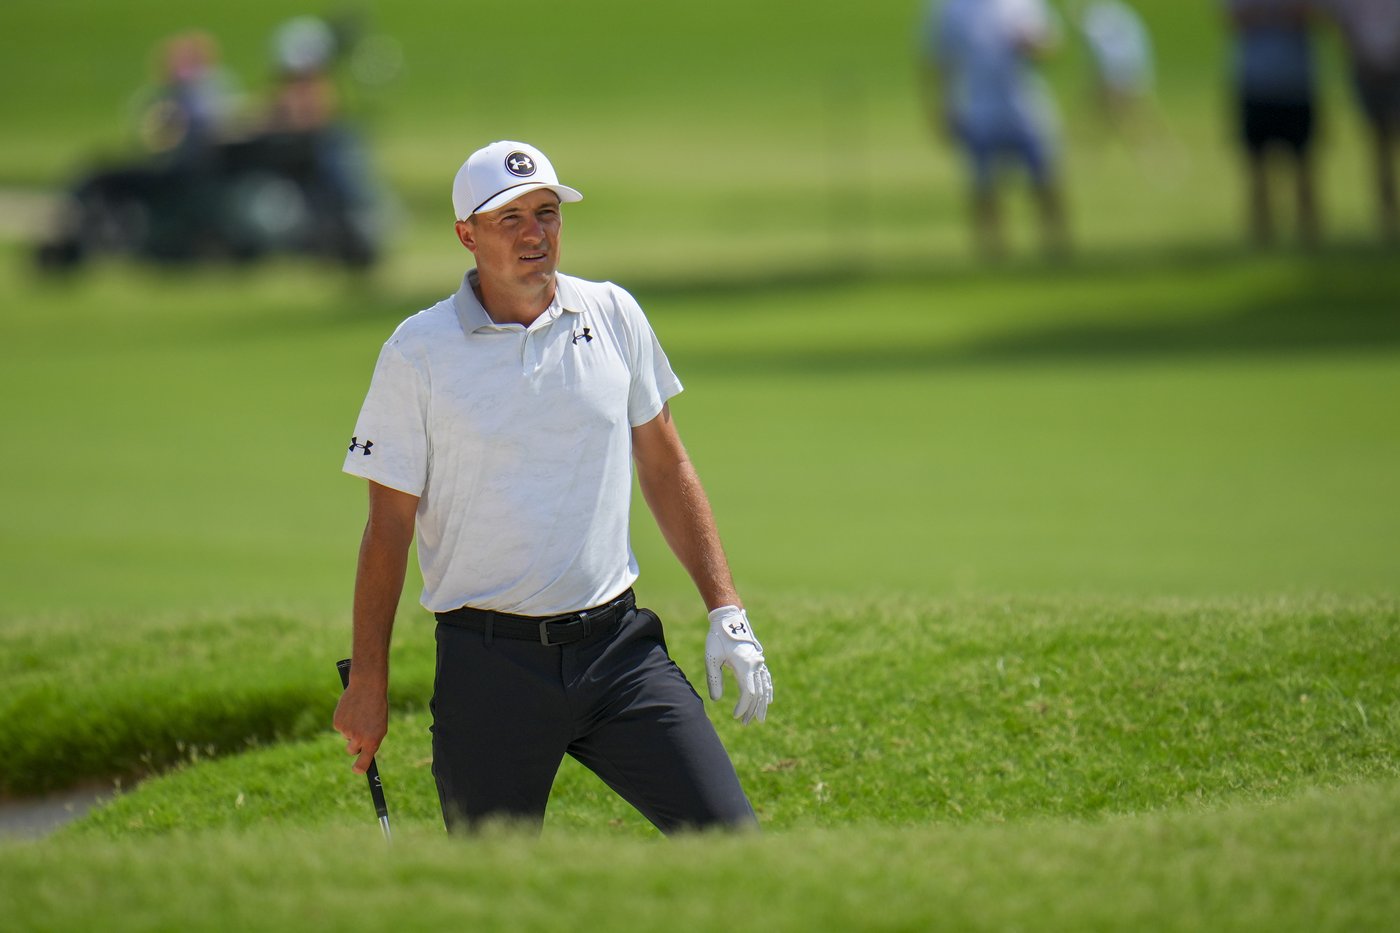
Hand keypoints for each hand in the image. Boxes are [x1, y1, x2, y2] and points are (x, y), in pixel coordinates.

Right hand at [333, 681, 388, 774]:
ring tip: (359, 714)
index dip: (360, 768)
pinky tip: (351, 710)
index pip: (363, 763)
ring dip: (351, 728)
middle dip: (354, 744)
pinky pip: (340, 727)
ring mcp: (347, 732)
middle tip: (360, 731)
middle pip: (352, 750)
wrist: (367, 687)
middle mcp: (359, 739)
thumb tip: (362, 752)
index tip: (357, 770)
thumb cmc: (377, 707)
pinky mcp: (337, 723)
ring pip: (346, 736)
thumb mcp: (380, 725)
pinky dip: (344, 721)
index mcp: (373, 741)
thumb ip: (371, 740)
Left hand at [704, 606, 772, 724]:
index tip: (736, 716)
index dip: (743, 707)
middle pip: (758, 693)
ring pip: (764, 686)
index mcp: (745, 665)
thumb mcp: (712, 658)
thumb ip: (714, 679)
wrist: (729, 618)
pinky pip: (766, 678)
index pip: (748, 693)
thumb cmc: (717, 638)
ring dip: (762, 703)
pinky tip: (768, 700)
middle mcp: (755, 664)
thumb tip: (716, 700)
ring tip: (760, 718)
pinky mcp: (757, 658)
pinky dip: (767, 690)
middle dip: (753, 709)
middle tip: (745, 723)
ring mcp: (758, 661)